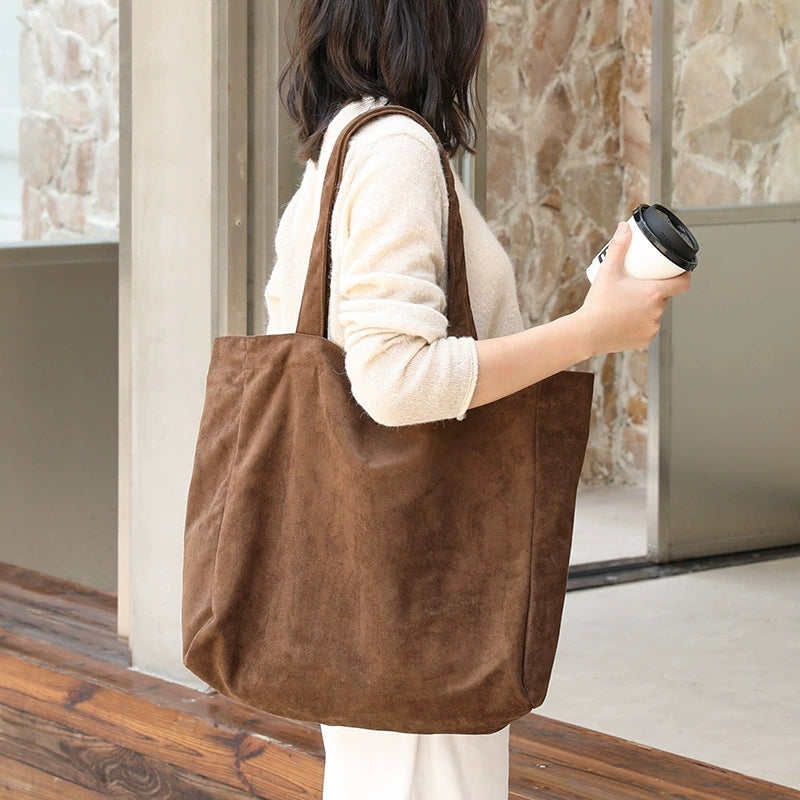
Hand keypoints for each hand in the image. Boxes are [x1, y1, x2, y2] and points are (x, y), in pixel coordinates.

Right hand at [578, 222, 691, 354]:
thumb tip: (624, 227)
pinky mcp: (644, 341)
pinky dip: (640, 325)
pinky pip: (647, 329)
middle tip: (640, 285)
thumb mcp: (608, 272)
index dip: (685, 276)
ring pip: (655, 314)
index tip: (681, 272)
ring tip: (631, 304)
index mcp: (654, 293)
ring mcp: (652, 328)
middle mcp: (657, 311)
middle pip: (664, 297)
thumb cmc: (598, 304)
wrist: (586, 333)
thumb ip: (618, 247)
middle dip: (656, 291)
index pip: (683, 283)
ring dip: (648, 309)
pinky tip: (630, 322)